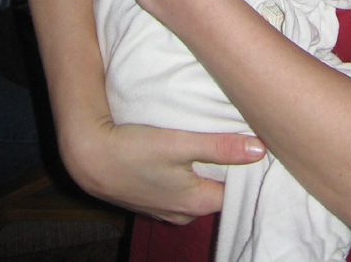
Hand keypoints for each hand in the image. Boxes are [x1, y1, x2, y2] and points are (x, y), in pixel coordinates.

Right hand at [65, 116, 265, 222]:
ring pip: (199, 188)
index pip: (238, 189)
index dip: (248, 168)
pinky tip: (187, 154)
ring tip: (218, 142)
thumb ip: (221, 147)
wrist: (89, 158)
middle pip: (219, 189)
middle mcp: (185, 212)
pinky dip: (188, 173)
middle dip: (230, 169)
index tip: (259, 144)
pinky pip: (181, 187)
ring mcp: (166, 208)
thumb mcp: (181, 144)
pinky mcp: (152, 198)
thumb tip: (261, 150)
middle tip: (241, 137)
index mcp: (198, 202)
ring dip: (208, 170)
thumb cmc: (135, 150)